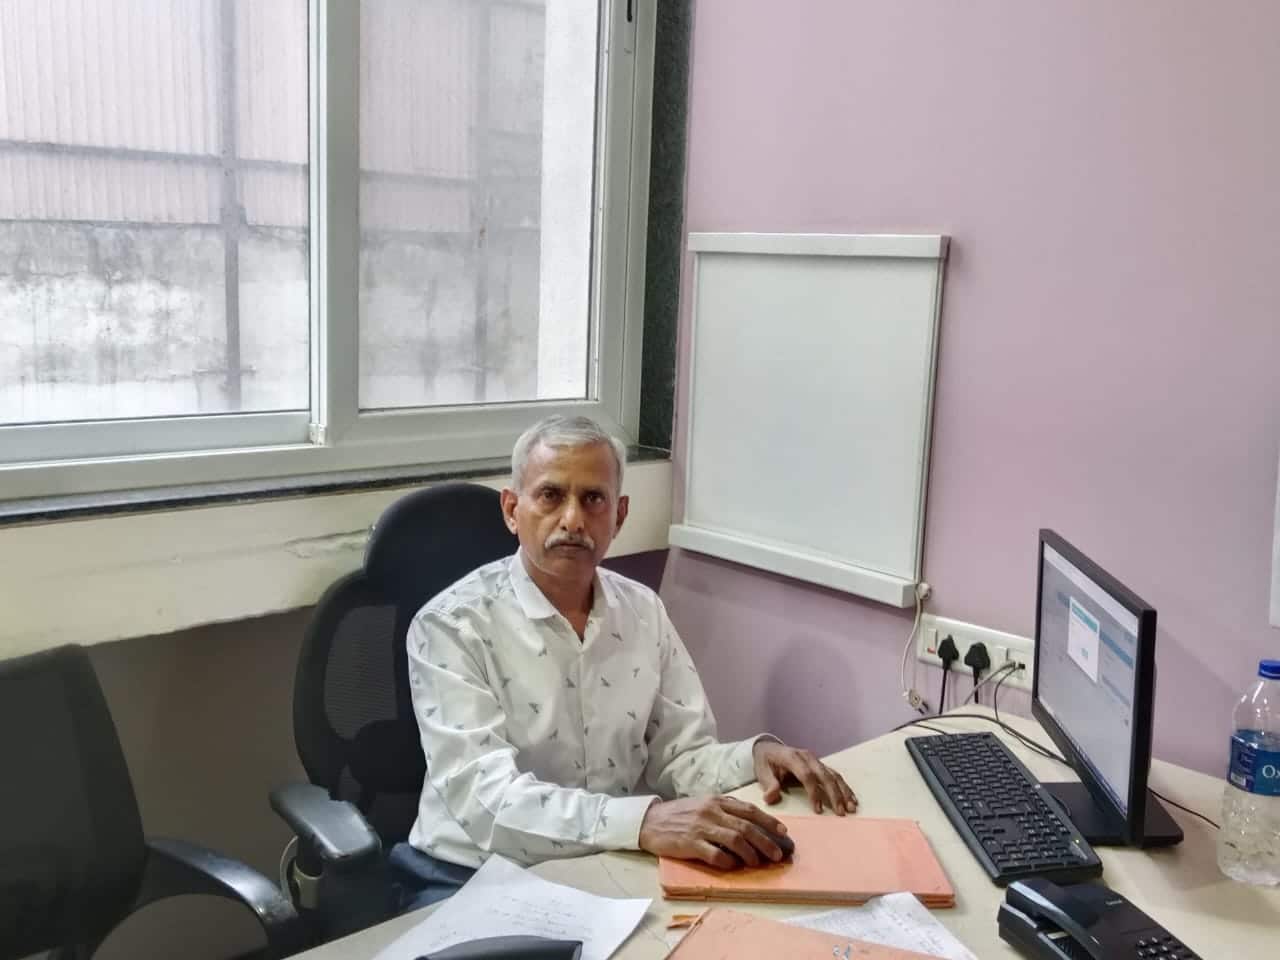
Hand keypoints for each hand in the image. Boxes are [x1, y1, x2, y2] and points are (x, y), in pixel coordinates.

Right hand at [638, 796, 789, 868]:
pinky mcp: (690, 844)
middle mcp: (711, 812)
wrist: (649, 821)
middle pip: (746, 827)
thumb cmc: (679, 814)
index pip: (749, 810)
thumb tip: (749, 822)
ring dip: (751, 854)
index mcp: (716, 800)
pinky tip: (732, 867)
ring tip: (758, 863)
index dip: (768, 821)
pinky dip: (728, 862)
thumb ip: (724, 809)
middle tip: (777, 855)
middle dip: (766, 842)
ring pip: (735, 840)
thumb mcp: (703, 804)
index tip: (783, 832)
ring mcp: (701, 827)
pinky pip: (715, 855)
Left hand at [753, 740, 857, 814]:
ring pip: (833, 775)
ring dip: (843, 791)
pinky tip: (852, 799)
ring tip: (851, 807)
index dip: (814, 792)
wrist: (768, 747)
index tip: (818, 809)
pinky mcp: (820, 765)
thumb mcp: (761, 772)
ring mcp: (815, 760)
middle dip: (834, 794)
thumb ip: (768, 784)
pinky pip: (834, 775)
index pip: (806, 775)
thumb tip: (770, 797)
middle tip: (841, 812)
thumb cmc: (766, 761)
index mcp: (792, 757)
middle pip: (824, 775)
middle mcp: (807, 757)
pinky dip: (844, 787)